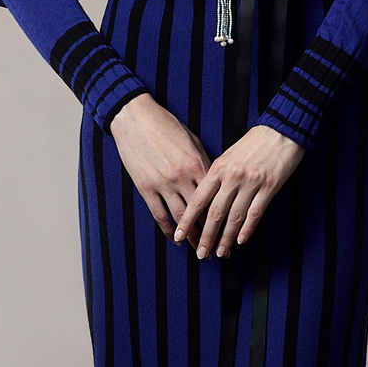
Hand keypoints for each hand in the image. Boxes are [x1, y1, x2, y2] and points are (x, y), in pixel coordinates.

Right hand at [109, 93, 210, 237]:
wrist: (135, 118)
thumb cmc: (166, 126)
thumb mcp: (192, 141)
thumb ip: (204, 163)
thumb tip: (215, 181)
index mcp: (197, 164)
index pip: (216, 196)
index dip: (224, 215)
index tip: (232, 228)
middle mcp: (182, 177)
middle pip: (200, 212)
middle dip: (210, 232)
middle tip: (217, 247)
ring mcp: (162, 183)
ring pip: (180, 217)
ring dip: (190, 236)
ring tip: (198, 248)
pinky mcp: (145, 187)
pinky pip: (159, 214)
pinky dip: (167, 229)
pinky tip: (174, 237)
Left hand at [173, 124, 304, 259]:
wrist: (281, 130)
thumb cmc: (253, 142)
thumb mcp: (229, 155)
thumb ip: (217, 175)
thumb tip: (205, 200)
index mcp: (219, 168)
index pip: (198, 199)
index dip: (188, 220)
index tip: (180, 235)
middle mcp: (232, 177)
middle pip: (215, 213)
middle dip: (206, 236)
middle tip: (201, 254)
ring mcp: (251, 182)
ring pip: (235, 217)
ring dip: (226, 238)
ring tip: (221, 253)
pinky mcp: (270, 187)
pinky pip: (256, 212)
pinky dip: (248, 229)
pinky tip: (241, 241)